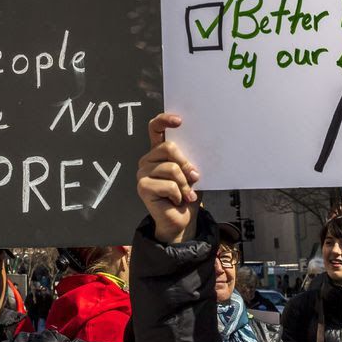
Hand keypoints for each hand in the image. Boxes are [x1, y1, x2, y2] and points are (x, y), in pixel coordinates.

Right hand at [137, 113, 199, 243]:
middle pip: (169, 148)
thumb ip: (190, 161)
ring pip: (171, 168)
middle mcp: (148, 159)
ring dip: (184, 184)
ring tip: (187, 194)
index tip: (179, 121)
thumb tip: (198, 150)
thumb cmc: (187, 195)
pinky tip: (176, 201)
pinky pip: (168, 185)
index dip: (164, 120)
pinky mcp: (143, 187)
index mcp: (159, 152)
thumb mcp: (192, 174)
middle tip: (195, 177)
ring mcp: (143, 173)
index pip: (155, 128)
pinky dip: (178, 194)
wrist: (182, 221)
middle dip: (186, 164)